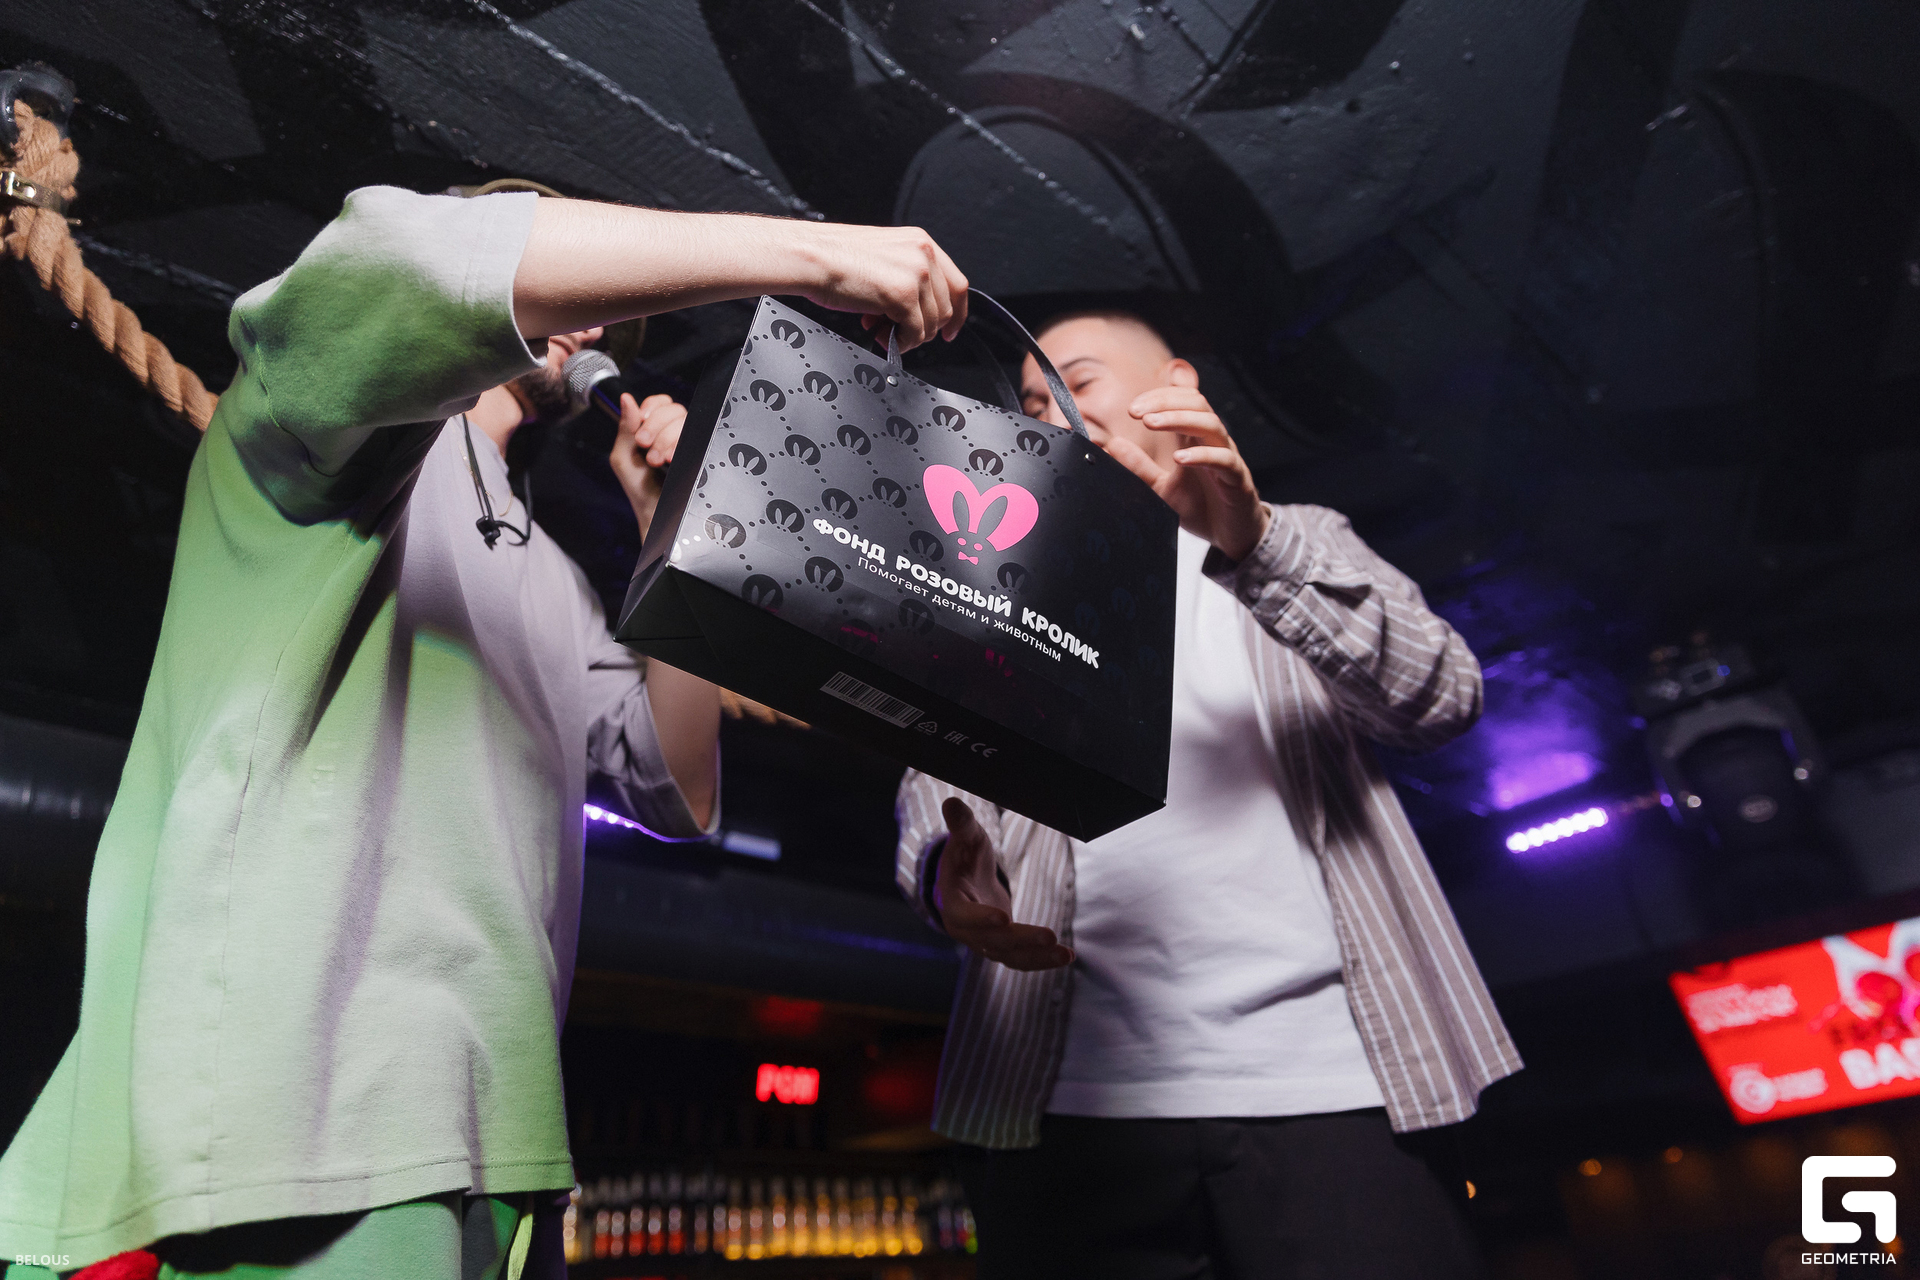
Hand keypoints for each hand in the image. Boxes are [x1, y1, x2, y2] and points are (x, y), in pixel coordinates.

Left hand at [609, 391, 684, 536]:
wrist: (657, 513)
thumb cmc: (639, 490)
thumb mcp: (624, 457)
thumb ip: (626, 427)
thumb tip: (626, 398)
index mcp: (653, 430)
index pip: (659, 403)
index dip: (652, 408)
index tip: (642, 426)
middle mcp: (672, 433)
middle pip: (673, 409)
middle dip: (655, 426)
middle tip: (644, 446)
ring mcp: (687, 442)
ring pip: (683, 420)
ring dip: (665, 439)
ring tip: (656, 460)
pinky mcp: (699, 451)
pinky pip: (694, 434)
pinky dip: (677, 445)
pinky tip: (670, 460)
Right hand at [793, 222, 968, 351]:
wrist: (810, 257)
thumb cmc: (834, 257)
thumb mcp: (883, 257)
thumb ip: (907, 275)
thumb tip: (918, 307)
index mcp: (920, 242)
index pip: (956, 284)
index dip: (956, 313)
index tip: (949, 330)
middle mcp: (923, 254)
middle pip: (946, 308)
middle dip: (924, 328)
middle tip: (896, 331)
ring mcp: (915, 275)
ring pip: (931, 324)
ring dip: (908, 335)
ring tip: (880, 329)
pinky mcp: (902, 296)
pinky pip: (915, 333)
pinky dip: (899, 342)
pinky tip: (878, 334)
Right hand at [933, 798, 1072, 970]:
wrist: (965, 883)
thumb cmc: (965, 857)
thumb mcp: (964, 838)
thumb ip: (961, 824)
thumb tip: (951, 802)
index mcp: (952, 903)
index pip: (964, 915)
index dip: (981, 918)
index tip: (1003, 917)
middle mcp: (966, 930)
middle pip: (992, 940)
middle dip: (1021, 940)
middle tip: (1049, 936)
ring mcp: (984, 942)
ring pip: (1010, 956)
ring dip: (1038, 958)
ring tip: (1066, 954)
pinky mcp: (1003, 948)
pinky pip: (1022, 959)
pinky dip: (1043, 960)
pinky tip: (1067, 956)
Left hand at [1106, 384, 1269, 562]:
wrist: (1230, 536)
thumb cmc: (1201, 507)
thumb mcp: (1161, 486)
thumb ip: (1139, 465)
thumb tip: (1112, 444)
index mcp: (1197, 438)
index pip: (1183, 401)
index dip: (1159, 397)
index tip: (1133, 409)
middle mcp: (1214, 441)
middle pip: (1197, 403)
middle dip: (1165, 403)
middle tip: (1137, 412)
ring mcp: (1228, 458)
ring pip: (1211, 424)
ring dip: (1179, 419)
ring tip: (1151, 424)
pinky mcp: (1238, 480)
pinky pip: (1225, 460)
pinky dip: (1202, 456)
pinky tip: (1179, 458)